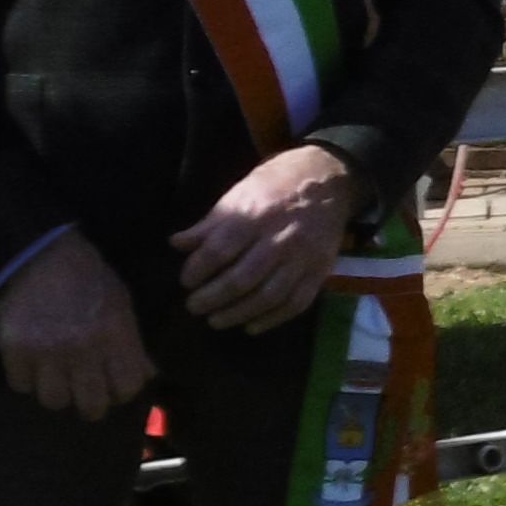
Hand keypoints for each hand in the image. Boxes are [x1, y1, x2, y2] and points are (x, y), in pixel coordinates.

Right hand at [0, 228, 154, 419]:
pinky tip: (32, 363)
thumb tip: (147, 375)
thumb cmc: (87, 279)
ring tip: (56, 376)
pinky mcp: (14, 350)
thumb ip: (133, 343)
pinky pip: (21, 385)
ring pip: (54, 401)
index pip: (127, 388)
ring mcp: (46, 352)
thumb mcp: (120, 304)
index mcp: (115, 335)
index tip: (113, 384)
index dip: (121, 390)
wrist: (38, 255)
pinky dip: (25, 379)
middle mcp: (83, 349)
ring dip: (56, 391)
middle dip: (91, 403)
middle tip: (84, 390)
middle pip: (92, 406)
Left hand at [169, 144, 358, 333]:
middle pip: (242, 278)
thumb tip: (176, 244)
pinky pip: (296, 303)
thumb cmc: (276, 184)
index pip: (220, 250)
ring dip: (238, 314)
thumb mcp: (239, 192)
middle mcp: (280, 238)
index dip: (198, 270)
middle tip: (193, 306)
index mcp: (256, 215)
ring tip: (215, 321)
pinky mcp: (320, 271)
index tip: (186, 281)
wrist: (329, 179)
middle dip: (212, 298)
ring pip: (268, 296)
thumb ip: (210, 223)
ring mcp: (303, 258)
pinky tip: (251, 326)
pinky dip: (272, 320)